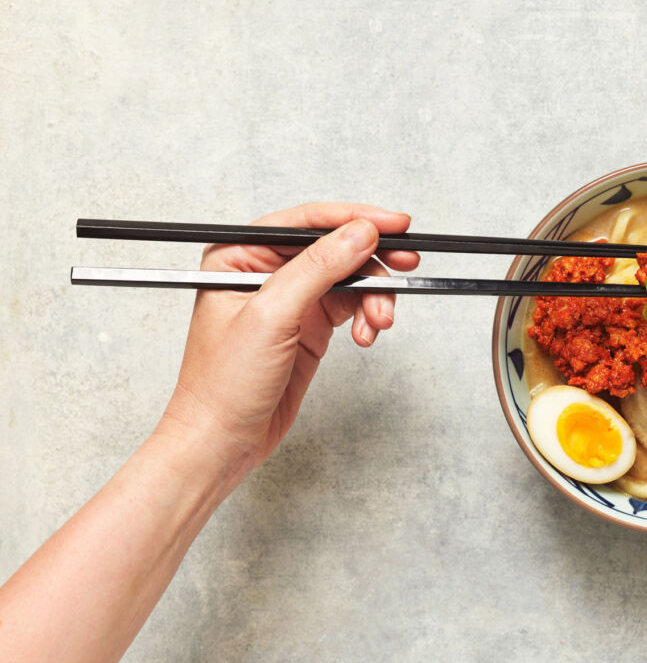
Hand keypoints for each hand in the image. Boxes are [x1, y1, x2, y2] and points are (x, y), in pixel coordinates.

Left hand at [158, 202, 419, 486]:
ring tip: (379, 322)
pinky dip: (366, 317)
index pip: (306, 221)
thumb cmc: (223, 384)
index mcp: (239, 254)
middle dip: (372, 260)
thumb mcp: (271, 316)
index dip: (354, 219)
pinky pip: (350, 307)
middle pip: (335, 247)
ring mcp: (290, 300)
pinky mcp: (308, 327)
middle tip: (407, 261)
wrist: (222, 443)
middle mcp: (264, 271)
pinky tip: (367, 335)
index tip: (395, 225)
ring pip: (349, 279)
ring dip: (373, 297)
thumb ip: (318, 269)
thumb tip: (359, 234)